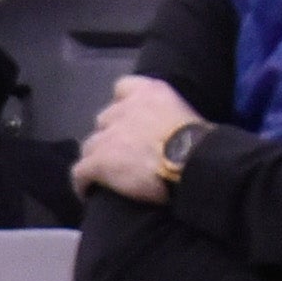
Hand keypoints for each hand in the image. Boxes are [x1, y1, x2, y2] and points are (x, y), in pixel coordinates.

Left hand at [76, 75, 207, 207]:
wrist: (193, 163)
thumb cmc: (201, 144)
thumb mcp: (188, 116)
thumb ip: (169, 117)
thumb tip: (169, 134)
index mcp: (150, 92)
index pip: (123, 87)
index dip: (122, 105)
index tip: (129, 120)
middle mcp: (124, 109)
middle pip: (104, 121)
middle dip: (111, 135)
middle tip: (124, 153)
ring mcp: (108, 135)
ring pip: (90, 146)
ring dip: (97, 158)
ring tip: (107, 175)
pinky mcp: (98, 162)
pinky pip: (80, 172)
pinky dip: (84, 182)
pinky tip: (89, 193)